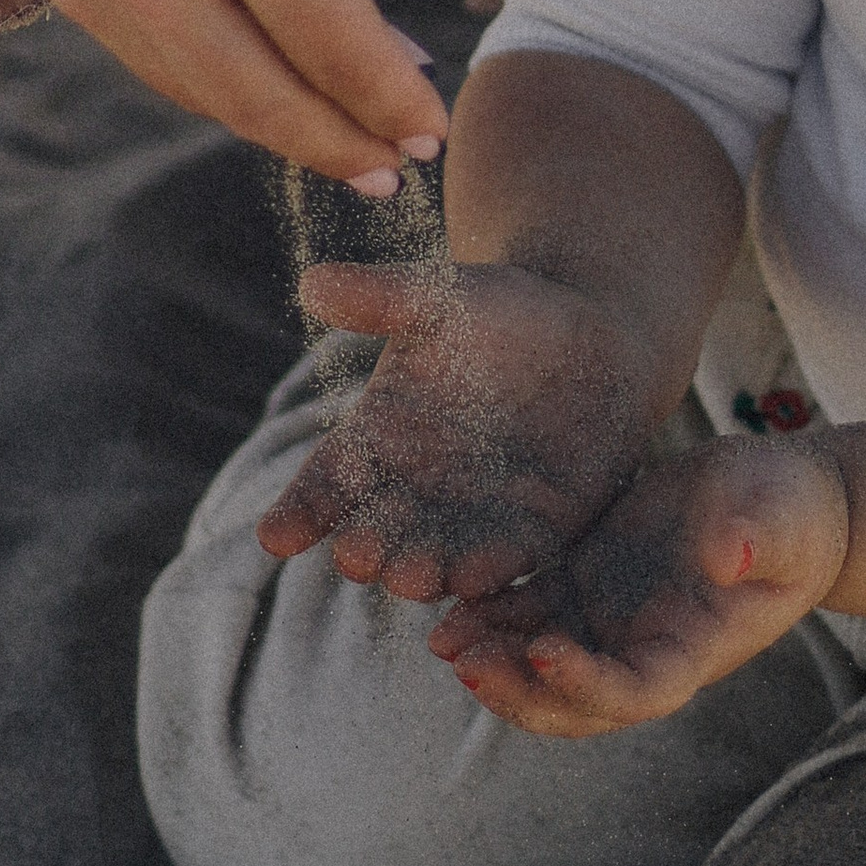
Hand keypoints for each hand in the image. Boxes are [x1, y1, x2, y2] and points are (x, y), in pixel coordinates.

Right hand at [0, 0, 446, 187]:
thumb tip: (389, 71)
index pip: (340, 52)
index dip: (394, 105)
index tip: (435, 133)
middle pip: (266, 102)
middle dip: (339, 143)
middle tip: (394, 170)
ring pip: (204, 94)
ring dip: (277, 123)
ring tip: (341, 137)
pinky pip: (155, 60)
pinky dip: (214, 82)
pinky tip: (265, 84)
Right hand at [256, 237, 668, 604]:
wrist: (591, 332)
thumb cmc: (499, 310)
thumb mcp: (440, 298)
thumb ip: (380, 297)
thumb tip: (313, 283)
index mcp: (378, 439)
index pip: (327, 482)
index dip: (300, 511)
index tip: (275, 536)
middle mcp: (417, 491)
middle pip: (377, 531)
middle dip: (366, 549)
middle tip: (358, 558)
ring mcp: (474, 518)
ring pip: (437, 558)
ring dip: (422, 573)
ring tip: (412, 578)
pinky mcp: (535, 531)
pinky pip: (509, 562)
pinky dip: (492, 575)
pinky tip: (479, 582)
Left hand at [428, 431, 852, 734]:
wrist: (777, 501)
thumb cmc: (792, 514)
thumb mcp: (783, 520)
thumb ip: (759, 539)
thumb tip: (729, 554)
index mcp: (692, 650)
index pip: (634, 692)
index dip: (584, 684)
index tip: (541, 649)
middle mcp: (642, 649)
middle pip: (572, 703)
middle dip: (517, 693)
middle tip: (467, 662)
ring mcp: (608, 621)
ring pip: (537, 666)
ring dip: (492, 660)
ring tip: (443, 639)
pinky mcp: (584, 583)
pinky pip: (528, 614)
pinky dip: (490, 617)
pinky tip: (451, 605)